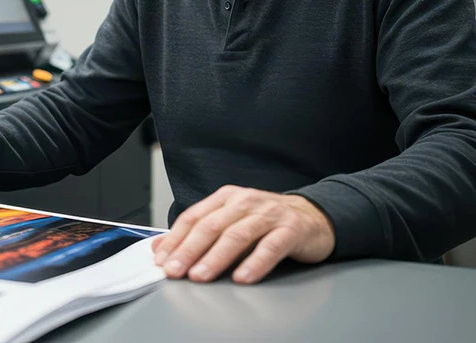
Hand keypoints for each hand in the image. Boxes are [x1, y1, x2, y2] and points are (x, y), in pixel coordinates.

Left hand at [151, 185, 334, 284]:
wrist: (313, 216)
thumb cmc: (266, 221)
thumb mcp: (230, 221)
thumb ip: (199, 232)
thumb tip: (162, 248)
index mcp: (226, 198)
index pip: (194, 217)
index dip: (176, 239)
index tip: (162, 260)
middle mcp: (245, 202)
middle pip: (211, 226)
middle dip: (189, 250)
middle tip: (175, 270)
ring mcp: (269, 215)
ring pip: (237, 235)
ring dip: (215, 257)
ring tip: (200, 275)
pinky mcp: (291, 230)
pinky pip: (270, 247)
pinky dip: (255, 263)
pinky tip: (242, 278)